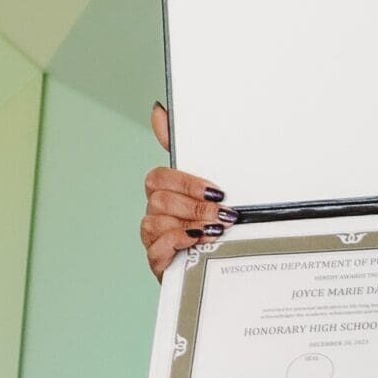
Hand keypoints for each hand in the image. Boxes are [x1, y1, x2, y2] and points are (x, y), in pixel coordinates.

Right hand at [141, 101, 231, 278]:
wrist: (218, 267)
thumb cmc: (211, 224)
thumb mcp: (210, 189)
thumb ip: (190, 151)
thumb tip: (158, 111)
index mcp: (165, 193)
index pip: (159, 177)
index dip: (186, 182)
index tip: (216, 192)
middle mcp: (156, 213)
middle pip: (159, 199)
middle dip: (195, 206)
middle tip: (223, 214)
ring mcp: (154, 238)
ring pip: (157, 222)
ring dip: (190, 224)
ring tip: (216, 230)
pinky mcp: (157, 261)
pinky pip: (157, 248)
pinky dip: (178, 242)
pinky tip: (197, 242)